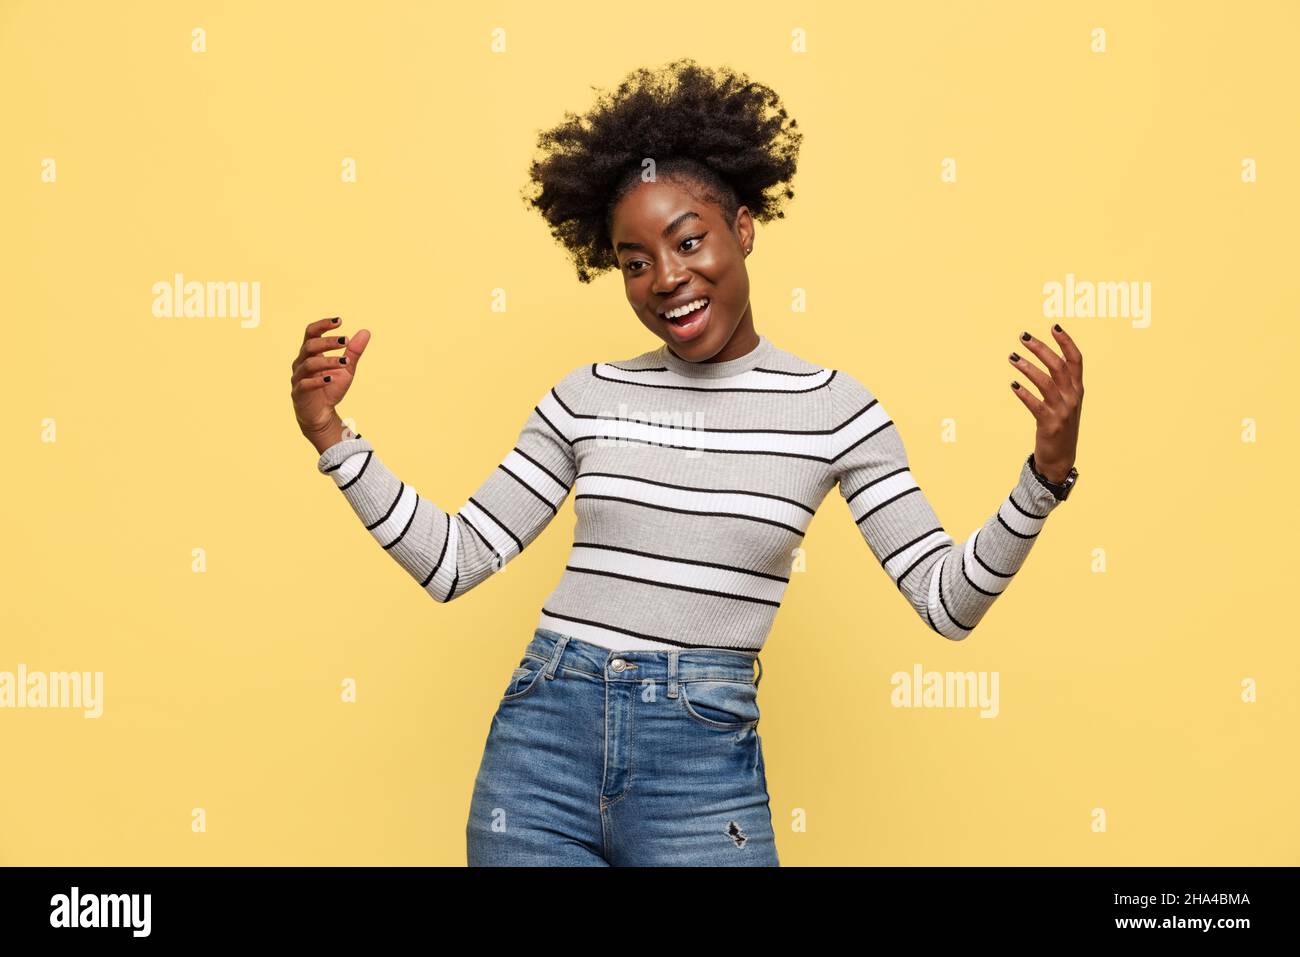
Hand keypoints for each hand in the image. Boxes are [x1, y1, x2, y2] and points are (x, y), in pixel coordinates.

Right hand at [290, 317, 370, 451]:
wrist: (322, 413)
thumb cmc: (331, 387)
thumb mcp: (347, 368)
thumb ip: (354, 351)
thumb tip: (365, 332)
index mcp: (311, 353)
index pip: (311, 332)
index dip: (323, 325)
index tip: (339, 320)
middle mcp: (301, 362)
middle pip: (310, 345)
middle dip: (328, 342)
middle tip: (345, 340)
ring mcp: (298, 377)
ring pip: (309, 364)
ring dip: (328, 361)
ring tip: (345, 362)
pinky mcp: (298, 393)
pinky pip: (305, 384)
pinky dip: (318, 380)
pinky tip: (331, 379)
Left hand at [1008, 324, 1082, 482]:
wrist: (1061, 458)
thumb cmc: (1060, 425)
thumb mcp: (1066, 401)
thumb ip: (1062, 381)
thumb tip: (1051, 355)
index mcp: (1078, 389)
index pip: (1076, 360)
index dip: (1066, 342)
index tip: (1054, 326)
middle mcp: (1073, 397)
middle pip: (1058, 366)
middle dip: (1041, 349)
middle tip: (1023, 337)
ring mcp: (1063, 411)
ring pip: (1046, 383)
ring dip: (1028, 368)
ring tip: (1012, 358)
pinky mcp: (1050, 424)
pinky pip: (1036, 405)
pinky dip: (1024, 394)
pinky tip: (1013, 386)